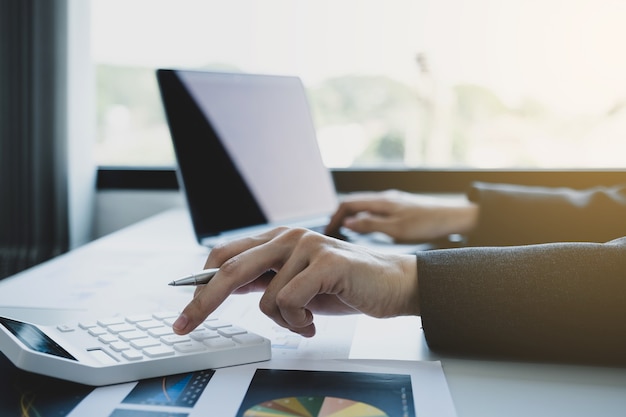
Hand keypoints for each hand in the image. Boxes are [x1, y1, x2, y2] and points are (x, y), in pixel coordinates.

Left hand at [173, 227, 418, 336]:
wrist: (391, 284)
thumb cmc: (343, 286)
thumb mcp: (294, 283)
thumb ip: (262, 281)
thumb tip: (221, 287)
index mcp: (277, 240)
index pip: (226, 255)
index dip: (199, 282)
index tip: (183, 310)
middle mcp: (288, 237)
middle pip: (230, 268)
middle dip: (204, 302)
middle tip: (185, 325)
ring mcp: (307, 246)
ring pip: (266, 297)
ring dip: (284, 321)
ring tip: (306, 320)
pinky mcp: (326, 262)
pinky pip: (290, 302)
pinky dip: (299, 322)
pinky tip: (315, 320)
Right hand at [325, 189, 478, 241]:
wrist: (454, 218)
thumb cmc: (428, 224)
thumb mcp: (395, 230)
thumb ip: (369, 225)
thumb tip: (346, 223)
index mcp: (381, 201)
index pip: (347, 204)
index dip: (333, 218)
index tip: (326, 232)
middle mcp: (385, 198)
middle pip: (353, 204)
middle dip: (339, 218)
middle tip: (330, 234)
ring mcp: (393, 202)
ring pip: (364, 208)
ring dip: (351, 219)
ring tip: (344, 235)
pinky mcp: (400, 208)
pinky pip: (375, 211)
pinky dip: (364, 220)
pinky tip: (367, 232)